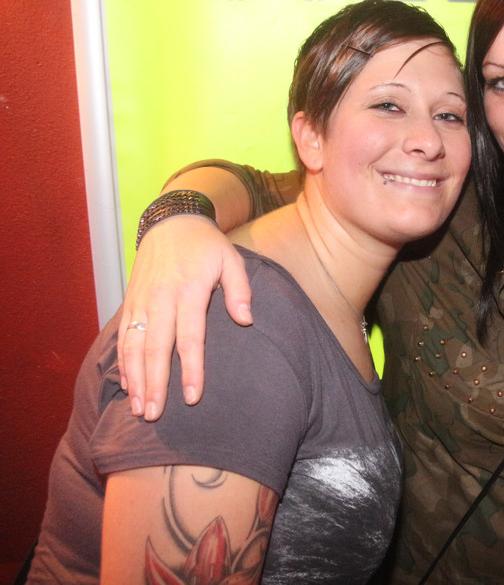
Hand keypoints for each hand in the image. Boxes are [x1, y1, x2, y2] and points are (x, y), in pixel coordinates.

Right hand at [118, 215, 251, 420]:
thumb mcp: (232, 260)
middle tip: (156, 415)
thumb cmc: (207, 246)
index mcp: (189, 291)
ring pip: (135, 347)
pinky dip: (124, 363)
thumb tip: (246, 321)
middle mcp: (161, 299)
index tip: (192, 396)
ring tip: (139, 409)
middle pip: (157, 349)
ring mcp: (142, 302)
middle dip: (156, 384)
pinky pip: (124, 337)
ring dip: (136, 379)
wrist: (172, 222)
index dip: (191, 369)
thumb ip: (240, 291)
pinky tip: (128, 385)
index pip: (190, 338)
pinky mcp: (131, 303)